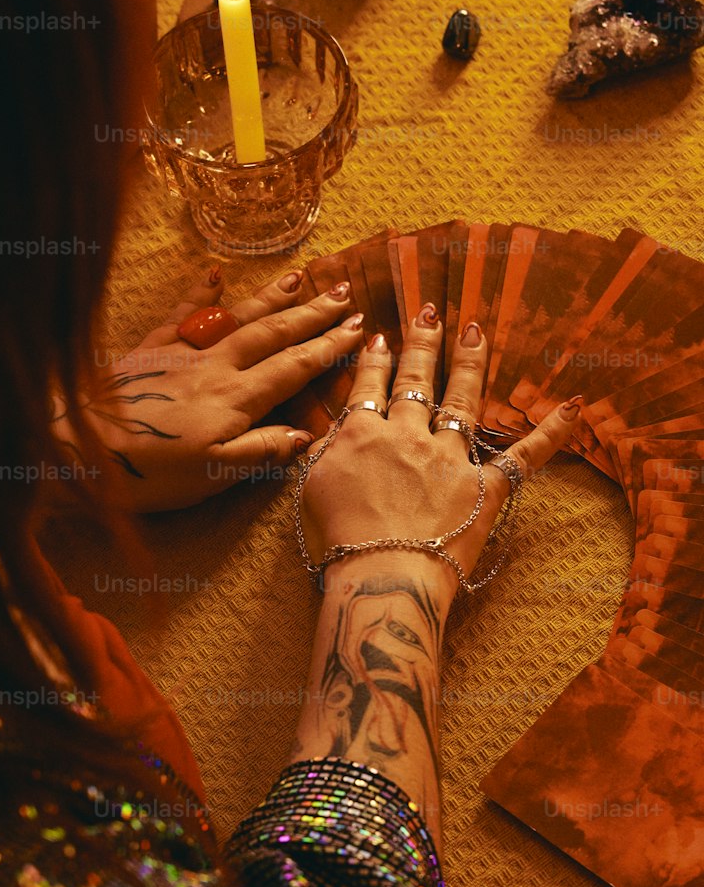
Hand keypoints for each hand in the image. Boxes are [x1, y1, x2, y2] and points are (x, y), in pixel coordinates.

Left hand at [59, 266, 365, 511]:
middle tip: (344, 295)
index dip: (329, 348)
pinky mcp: (148, 351)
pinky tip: (214, 275)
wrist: (77, 448)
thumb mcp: (212, 476)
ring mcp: (181, 353)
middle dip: (312, 315)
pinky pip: (183, 314)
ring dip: (271, 297)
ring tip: (301, 276)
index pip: (295, 368)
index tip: (360, 329)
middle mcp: (215, 366)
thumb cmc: (146, 474)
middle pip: (273, 334)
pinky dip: (201, 292)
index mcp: (236, 399)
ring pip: (236, 317)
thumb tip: (306, 434)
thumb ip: (260, 451)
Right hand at [299, 303, 581, 608]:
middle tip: (429, 313)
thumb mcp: (313, 487)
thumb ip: (324, 452)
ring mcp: (450, 458)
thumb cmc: (339, 540)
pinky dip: (551, 432)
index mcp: (362, 434)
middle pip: (415, 381)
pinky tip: (573, 406)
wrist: (382, 573)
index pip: (369, 387)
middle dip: (422, 344)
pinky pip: (524, 457)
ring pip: (462, 400)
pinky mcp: (486, 488)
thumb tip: (329, 431)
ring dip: (468, 363)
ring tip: (474, 331)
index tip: (380, 338)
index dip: (374, 361)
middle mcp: (407, 435)